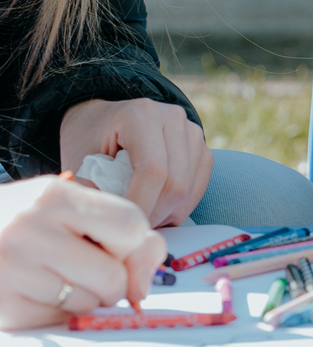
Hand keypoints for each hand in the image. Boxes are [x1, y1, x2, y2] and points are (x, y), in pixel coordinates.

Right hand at [0, 176, 165, 330]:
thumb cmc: (22, 219)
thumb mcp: (65, 204)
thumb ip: (116, 226)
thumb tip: (147, 278)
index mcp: (54, 196)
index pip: (130, 225)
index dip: (136, 244)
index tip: (122, 248)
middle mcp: (30, 230)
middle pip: (114, 275)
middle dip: (115, 279)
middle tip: (91, 267)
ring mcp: (12, 270)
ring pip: (90, 303)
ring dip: (88, 297)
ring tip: (60, 276)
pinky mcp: (4, 307)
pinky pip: (60, 321)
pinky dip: (60, 312)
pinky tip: (41, 291)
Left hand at [60, 98, 212, 226]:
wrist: (104, 118)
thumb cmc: (87, 140)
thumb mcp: (77, 162)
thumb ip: (93, 192)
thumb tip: (110, 227)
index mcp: (140, 115)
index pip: (152, 170)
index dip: (140, 205)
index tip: (120, 228)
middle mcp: (173, 118)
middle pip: (176, 183)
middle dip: (153, 215)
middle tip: (128, 231)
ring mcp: (193, 132)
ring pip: (188, 190)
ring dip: (165, 215)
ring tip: (138, 218)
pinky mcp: (202, 148)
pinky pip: (197, 189)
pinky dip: (177, 208)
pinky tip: (154, 209)